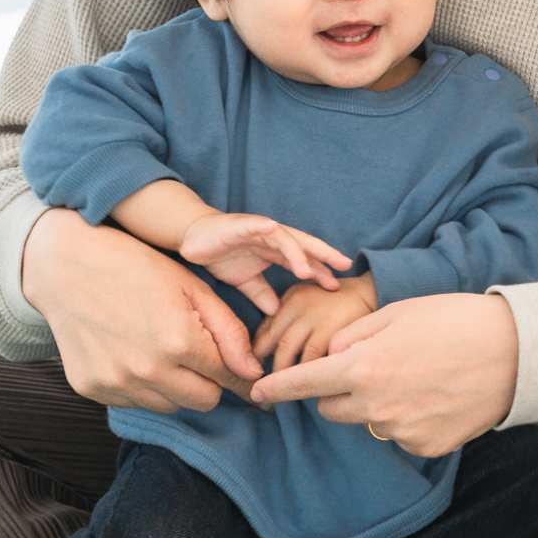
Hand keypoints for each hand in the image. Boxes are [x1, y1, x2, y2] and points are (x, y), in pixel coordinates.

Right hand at [21, 205, 261, 413]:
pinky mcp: (93, 389)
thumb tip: (252, 372)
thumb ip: (228, 331)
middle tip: (198, 355)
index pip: (227, 378)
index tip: (247, 379)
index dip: (240, 376)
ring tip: (161, 349)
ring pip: (170, 406)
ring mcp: (117, 383)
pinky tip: (132, 353)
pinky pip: (135, 402)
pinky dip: (142, 386)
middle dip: (209, 382)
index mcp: (178, 341)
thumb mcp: (191, 286)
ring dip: (175, 385)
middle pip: (203, 401)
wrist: (65, 265)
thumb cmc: (134, 266)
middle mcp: (147, 370)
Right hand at [177, 209, 352, 313]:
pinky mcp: (240, 225)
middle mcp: (272, 238)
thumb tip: (277, 312)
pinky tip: (274, 228)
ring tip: (308, 271)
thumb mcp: (245, 281)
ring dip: (297, 253)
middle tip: (345, 266)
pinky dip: (265, 226)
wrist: (193, 239)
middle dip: (324, 254)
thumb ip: (262, 294)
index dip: (321, 271)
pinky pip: (255, 225)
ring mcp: (258, 229)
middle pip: (304, 245)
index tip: (337, 286)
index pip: (304, 260)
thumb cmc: (221, 255)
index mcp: (275, 251)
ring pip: (284, 238)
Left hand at [249, 290, 520, 454]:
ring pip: (367, 421)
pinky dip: (408, 418)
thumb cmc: (455, 321)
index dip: (276, 388)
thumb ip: (353, 337)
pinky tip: (435, 395)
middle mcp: (376, 407)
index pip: (303, 383)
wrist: (516, 352)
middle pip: (331, 408)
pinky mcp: (427, 447)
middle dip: (337, 389)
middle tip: (371, 364)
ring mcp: (402, 431)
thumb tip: (330, 356)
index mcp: (363, 368)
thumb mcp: (396, 313)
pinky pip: (400, 434)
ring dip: (376, 403)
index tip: (256, 393)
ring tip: (417, 375)